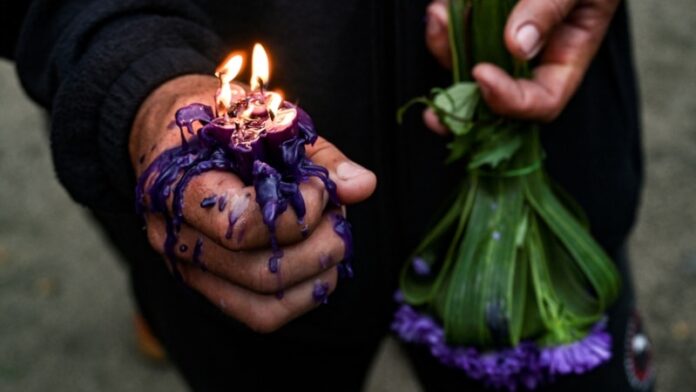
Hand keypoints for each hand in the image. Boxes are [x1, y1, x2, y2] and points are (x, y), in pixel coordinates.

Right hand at [130, 75, 376, 332]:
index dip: (296, 213)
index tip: (318, 187)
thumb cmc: (217, 119)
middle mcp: (175, 239)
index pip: (240, 226)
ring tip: (333, 237)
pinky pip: (260, 313)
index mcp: (177, 188)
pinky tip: (319, 262)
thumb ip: (317, 155)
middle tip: (339, 215)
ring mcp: (190, 268)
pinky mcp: (210, 285)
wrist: (166, 133)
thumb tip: (364, 186)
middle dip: (320, 247)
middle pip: (259, 272)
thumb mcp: (265, 118)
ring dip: (317, 274)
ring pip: (263, 303)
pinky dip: (302, 295)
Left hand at [424, 0, 620, 130]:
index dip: (510, 101)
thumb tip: (518, 44)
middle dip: (461, 101)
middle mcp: (532, 54)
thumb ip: (551, 8)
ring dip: (445, 48)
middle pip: (495, 94)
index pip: (542, 101)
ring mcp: (504, 36)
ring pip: (467, 61)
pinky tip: (442, 9)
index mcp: (566, 55)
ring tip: (439, 16)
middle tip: (434, 114)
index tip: (482, 74)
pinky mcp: (483, 17)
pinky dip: (445, 22)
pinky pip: (458, 32)